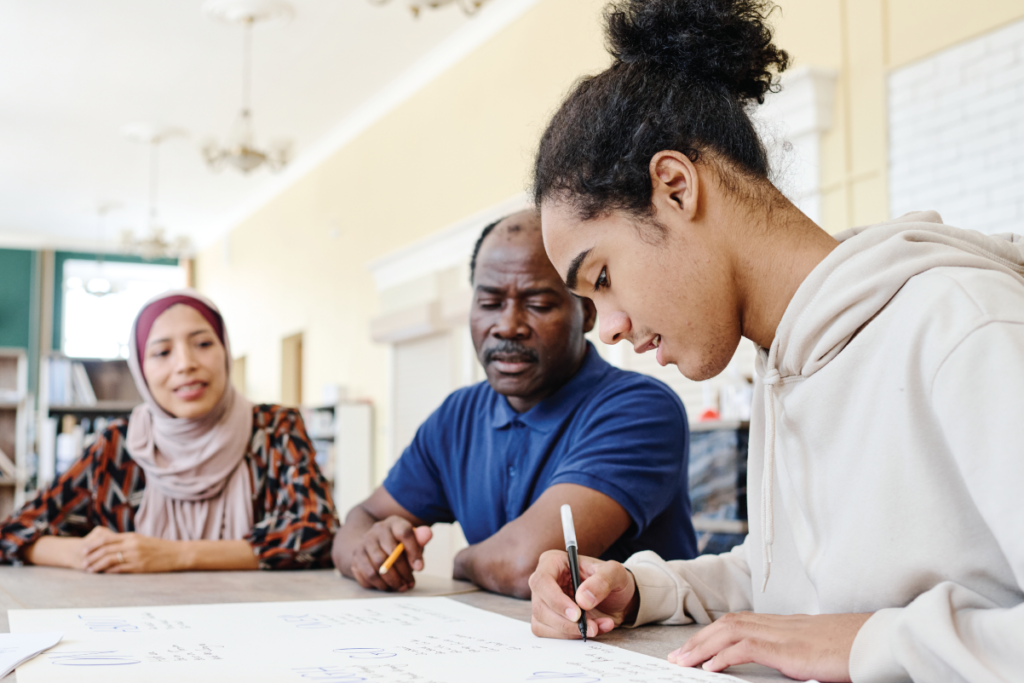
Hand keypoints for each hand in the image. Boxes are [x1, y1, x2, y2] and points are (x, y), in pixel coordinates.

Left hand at [80, 527, 184, 573]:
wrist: (176, 553)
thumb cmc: (158, 547)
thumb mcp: (141, 540)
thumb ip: (126, 541)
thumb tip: (109, 545)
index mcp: (131, 537)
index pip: (106, 539)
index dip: (93, 545)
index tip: (84, 550)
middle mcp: (131, 545)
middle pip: (105, 550)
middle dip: (91, 557)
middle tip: (82, 562)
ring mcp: (135, 556)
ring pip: (110, 560)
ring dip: (97, 565)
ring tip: (89, 569)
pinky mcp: (139, 567)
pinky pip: (119, 569)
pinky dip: (109, 572)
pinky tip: (103, 574)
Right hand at [348, 516, 431, 591]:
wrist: (374, 543)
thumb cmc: (398, 543)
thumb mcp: (411, 539)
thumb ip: (421, 537)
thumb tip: (428, 534)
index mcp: (394, 523)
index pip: (404, 532)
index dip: (413, 551)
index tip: (419, 567)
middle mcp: (376, 530)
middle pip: (390, 553)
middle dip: (403, 572)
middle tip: (410, 582)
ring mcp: (364, 543)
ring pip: (378, 566)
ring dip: (392, 580)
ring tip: (401, 586)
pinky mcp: (356, 557)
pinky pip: (367, 575)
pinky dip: (379, 584)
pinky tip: (388, 586)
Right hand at [529, 550, 638, 639]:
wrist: (618, 599)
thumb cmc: (612, 580)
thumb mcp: (615, 573)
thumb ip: (602, 581)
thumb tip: (583, 599)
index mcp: (553, 562)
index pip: (542, 581)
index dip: (556, 600)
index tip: (577, 613)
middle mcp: (544, 582)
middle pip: (540, 607)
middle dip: (566, 622)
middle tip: (591, 627)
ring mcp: (544, 603)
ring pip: (543, 624)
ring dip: (571, 632)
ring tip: (597, 626)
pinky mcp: (548, 621)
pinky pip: (551, 635)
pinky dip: (573, 637)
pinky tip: (594, 629)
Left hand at [668, 612, 872, 681]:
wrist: (879, 642)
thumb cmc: (855, 650)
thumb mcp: (818, 654)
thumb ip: (795, 657)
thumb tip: (783, 667)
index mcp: (786, 625)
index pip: (740, 622)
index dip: (714, 633)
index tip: (694, 648)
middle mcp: (780, 624)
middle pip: (729, 624)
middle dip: (699, 640)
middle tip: (677, 657)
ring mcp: (784, 634)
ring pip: (731, 632)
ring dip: (703, 647)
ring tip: (683, 662)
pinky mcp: (790, 650)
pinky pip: (748, 647)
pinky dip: (724, 655)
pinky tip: (710, 667)